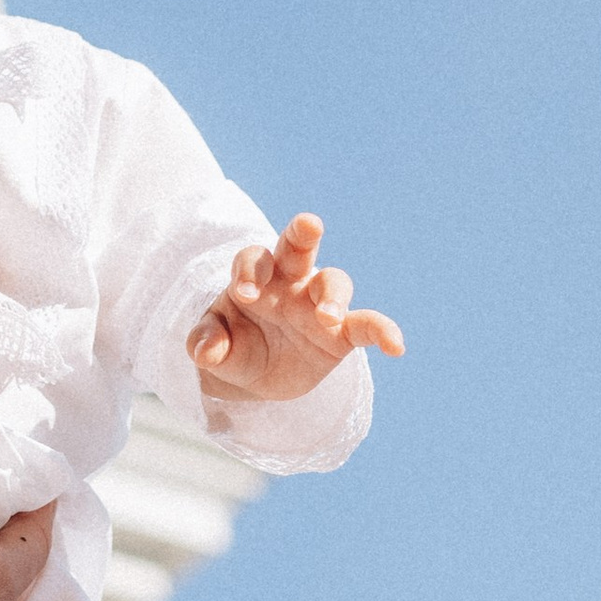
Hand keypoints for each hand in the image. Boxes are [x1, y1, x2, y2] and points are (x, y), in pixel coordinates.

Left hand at [187, 213, 403, 404]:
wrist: (254, 377)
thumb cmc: (232, 346)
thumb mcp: (212, 346)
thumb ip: (206, 343)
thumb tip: (204, 352)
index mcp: (256, 277)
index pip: (254, 259)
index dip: (249, 272)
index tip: (244, 295)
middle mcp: (290, 282)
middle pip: (298, 246)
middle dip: (303, 232)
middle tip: (309, 224)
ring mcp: (317, 304)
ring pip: (334, 281)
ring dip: (333, 295)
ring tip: (327, 317)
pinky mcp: (340, 334)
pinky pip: (366, 325)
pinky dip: (383, 332)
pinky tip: (396, 346)